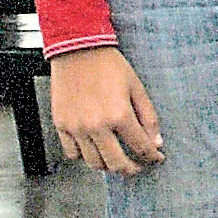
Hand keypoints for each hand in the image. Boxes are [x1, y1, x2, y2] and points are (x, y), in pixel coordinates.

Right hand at [50, 48, 163, 173]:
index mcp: (119, 115)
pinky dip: (85, 156)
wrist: (77, 48)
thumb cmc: (107, 64)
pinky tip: (94, 148)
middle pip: (117, 164)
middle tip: (137, 166)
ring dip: (108, 165)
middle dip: (132, 170)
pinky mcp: (62, 125)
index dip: (152, 157)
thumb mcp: (136, 87)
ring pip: (94, 164)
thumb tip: (156, 143)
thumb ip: (148, 117)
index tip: (156, 158)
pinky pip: (73, 154)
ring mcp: (77, 127)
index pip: (141, 148)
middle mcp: (97, 126)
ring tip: (116, 158)